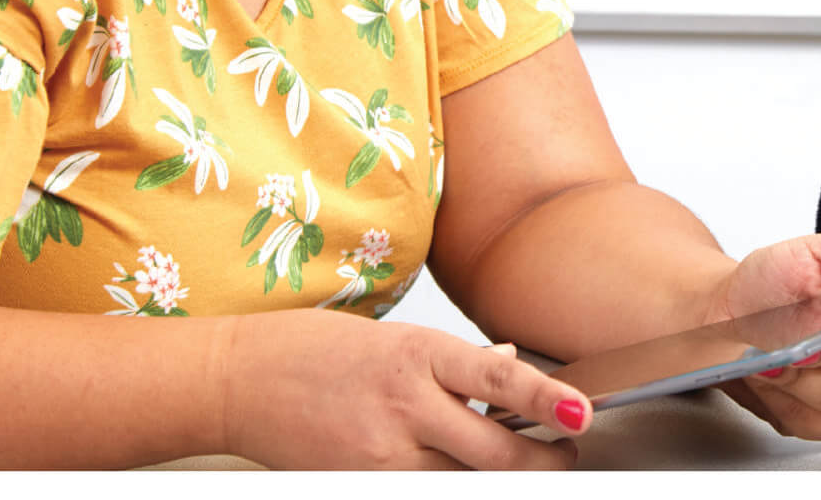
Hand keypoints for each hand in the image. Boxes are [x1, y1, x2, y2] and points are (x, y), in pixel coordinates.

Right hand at [216, 307, 594, 468]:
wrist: (239, 382)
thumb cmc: (313, 351)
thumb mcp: (393, 337)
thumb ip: (456, 360)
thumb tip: (511, 361)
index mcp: (416, 354)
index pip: (499, 378)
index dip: (546, 399)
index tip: (581, 412)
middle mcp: (402, 407)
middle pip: (494, 453)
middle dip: (543, 462)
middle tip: (565, 451)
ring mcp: (380, 456)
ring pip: (465, 485)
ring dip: (501, 478)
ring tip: (521, 464)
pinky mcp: (360, 486)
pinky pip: (424, 496)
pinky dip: (451, 486)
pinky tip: (457, 472)